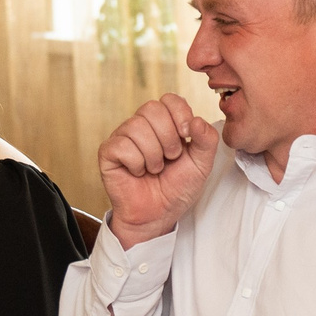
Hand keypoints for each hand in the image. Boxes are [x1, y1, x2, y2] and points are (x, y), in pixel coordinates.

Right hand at [99, 93, 219, 246]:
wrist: (158, 215)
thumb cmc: (177, 188)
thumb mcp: (201, 164)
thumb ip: (207, 140)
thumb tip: (197, 120)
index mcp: (165, 123)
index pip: (170, 99)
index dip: (180, 115)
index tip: (186, 136)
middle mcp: (142, 126)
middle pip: (151, 108)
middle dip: (168, 137)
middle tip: (170, 158)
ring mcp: (123, 137)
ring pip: (136, 127)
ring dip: (153, 154)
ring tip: (155, 169)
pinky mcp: (108, 152)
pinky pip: (122, 145)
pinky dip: (136, 163)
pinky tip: (138, 172)